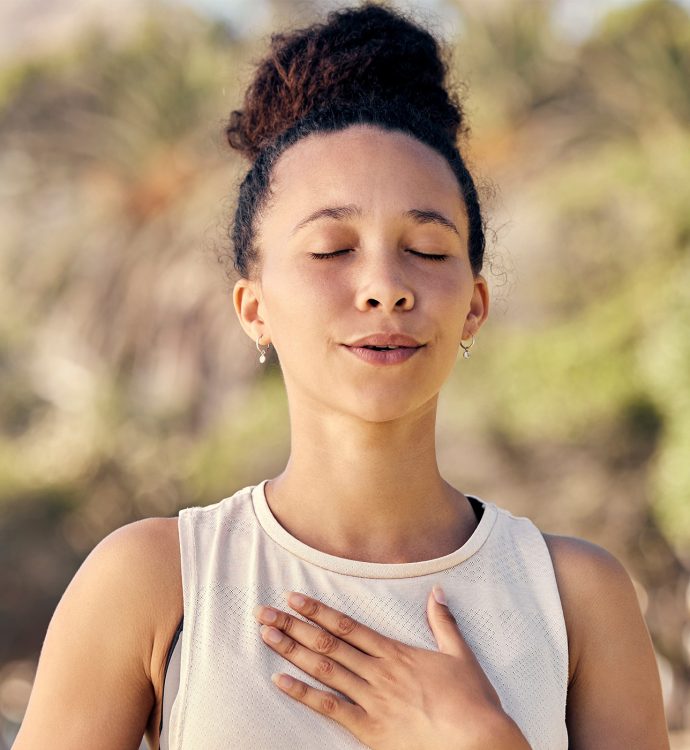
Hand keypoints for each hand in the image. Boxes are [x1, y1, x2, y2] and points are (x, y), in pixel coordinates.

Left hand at [253, 587, 530, 749]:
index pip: (347, 626)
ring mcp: (371, 699)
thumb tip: (437, 592)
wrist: (477, 740)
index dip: (318, 611)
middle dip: (294, 626)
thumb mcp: (460, 654)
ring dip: (293, 651)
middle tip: (265, 612)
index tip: (295, 598)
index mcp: (395, 652)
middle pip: (327, 643)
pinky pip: (331, 708)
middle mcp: (377, 671)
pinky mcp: (370, 729)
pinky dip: (304, 694)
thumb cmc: (471, 700)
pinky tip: (282, 681)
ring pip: (324, 669)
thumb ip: (443, 622)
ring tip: (267, 636)